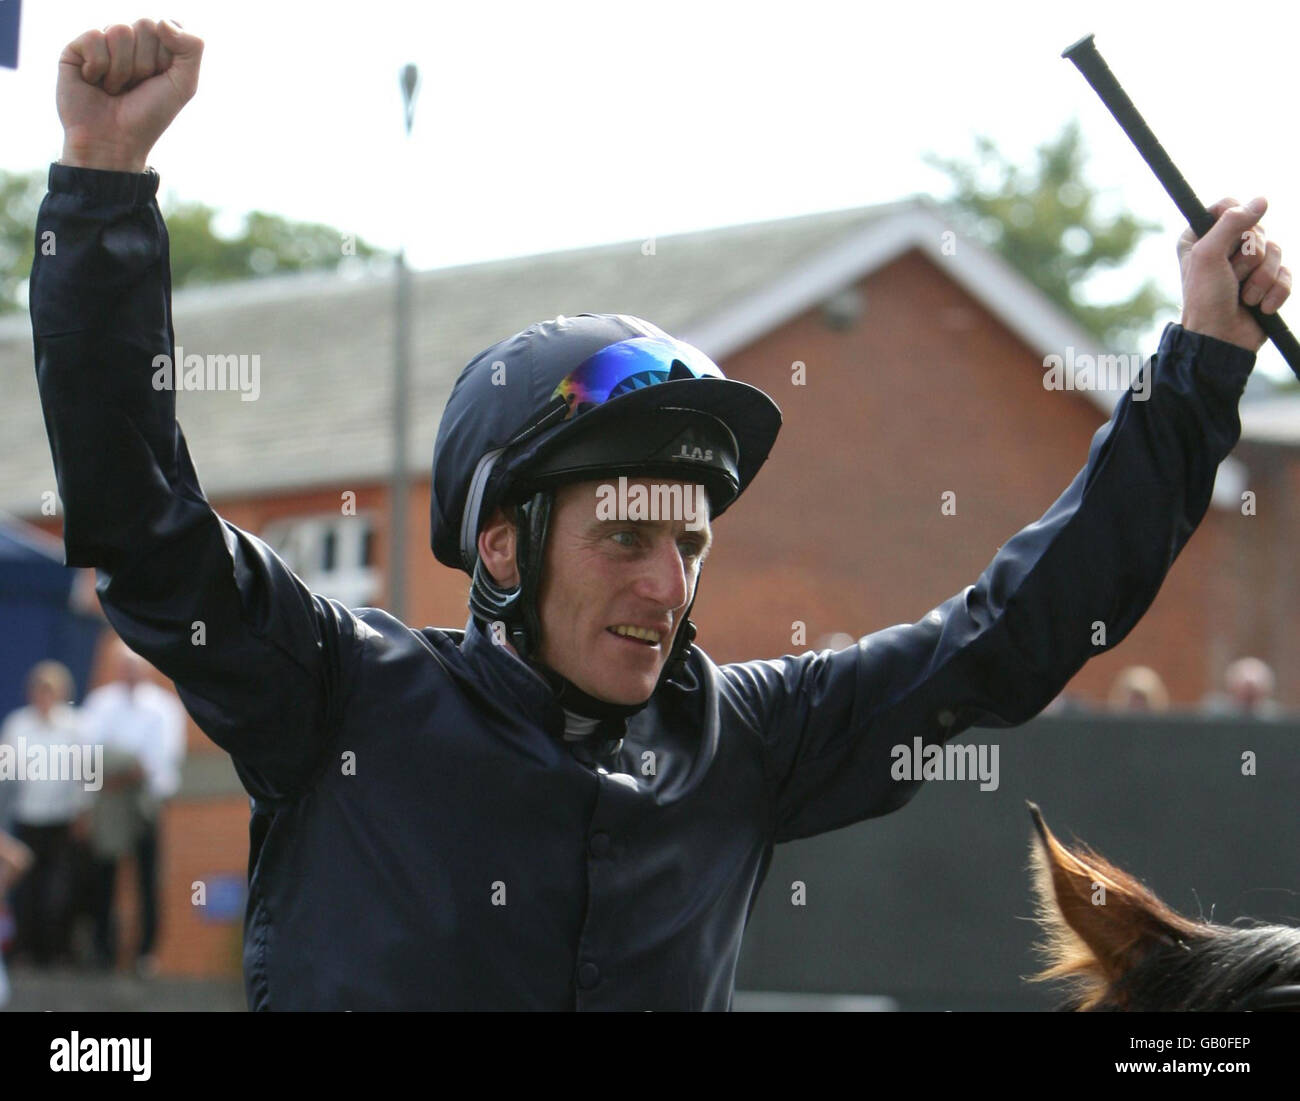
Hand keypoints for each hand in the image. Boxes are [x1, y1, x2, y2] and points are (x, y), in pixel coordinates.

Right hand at [57, 18, 203, 172]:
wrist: (115, 142)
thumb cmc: (149, 115)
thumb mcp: (184, 85)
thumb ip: (192, 48)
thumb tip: (162, 21)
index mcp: (155, 45)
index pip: (167, 25)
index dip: (166, 56)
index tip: (159, 79)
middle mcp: (129, 40)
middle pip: (145, 25)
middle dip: (145, 63)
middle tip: (136, 86)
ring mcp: (102, 42)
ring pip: (120, 30)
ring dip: (123, 69)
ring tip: (115, 88)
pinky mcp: (76, 48)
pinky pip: (94, 37)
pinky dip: (99, 67)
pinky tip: (94, 82)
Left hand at [1179, 197, 1291, 351]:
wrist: (1220, 339)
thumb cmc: (1206, 299)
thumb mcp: (1208, 256)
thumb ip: (1231, 223)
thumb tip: (1262, 200)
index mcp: (1201, 238)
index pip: (1228, 206)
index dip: (1235, 220)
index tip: (1228, 241)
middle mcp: (1224, 248)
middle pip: (1257, 229)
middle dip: (1249, 258)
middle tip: (1232, 277)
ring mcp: (1248, 266)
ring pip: (1276, 251)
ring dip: (1261, 279)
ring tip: (1244, 297)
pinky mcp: (1267, 283)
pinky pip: (1287, 274)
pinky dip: (1275, 292)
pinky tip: (1258, 307)